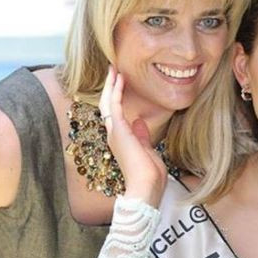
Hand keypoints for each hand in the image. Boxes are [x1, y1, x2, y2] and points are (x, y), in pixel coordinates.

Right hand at [99, 66, 166, 206]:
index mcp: (121, 140)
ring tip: (114, 69)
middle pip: (108, 105)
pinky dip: (116, 90)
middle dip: (111, 87)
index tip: (121, 83)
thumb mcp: (148, 151)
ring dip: (111, 85)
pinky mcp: (118, 129)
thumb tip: (140, 123)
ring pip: (108, 102)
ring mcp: (114, 132)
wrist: (146, 187)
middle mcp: (114, 134)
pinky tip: (119, 78)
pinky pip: (114, 104)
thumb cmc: (149, 175)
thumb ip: (142, 136)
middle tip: (113, 71)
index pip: (116, 114)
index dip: (117, 98)